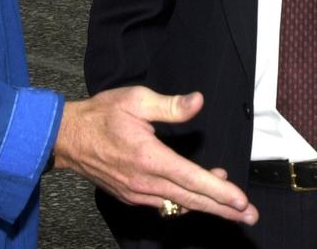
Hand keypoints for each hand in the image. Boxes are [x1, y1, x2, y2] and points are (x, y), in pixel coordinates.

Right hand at [53, 86, 258, 224]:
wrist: (66, 138)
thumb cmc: (101, 115)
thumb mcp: (136, 99)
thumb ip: (170, 105)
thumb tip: (197, 102)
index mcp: (148, 158)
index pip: (191, 179)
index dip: (220, 191)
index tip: (241, 201)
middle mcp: (144, 182)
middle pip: (192, 200)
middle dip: (224, 209)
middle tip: (249, 216)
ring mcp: (137, 192)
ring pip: (180, 204)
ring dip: (208, 206)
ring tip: (233, 208)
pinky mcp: (132, 195)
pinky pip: (165, 203)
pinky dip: (186, 201)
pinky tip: (199, 196)